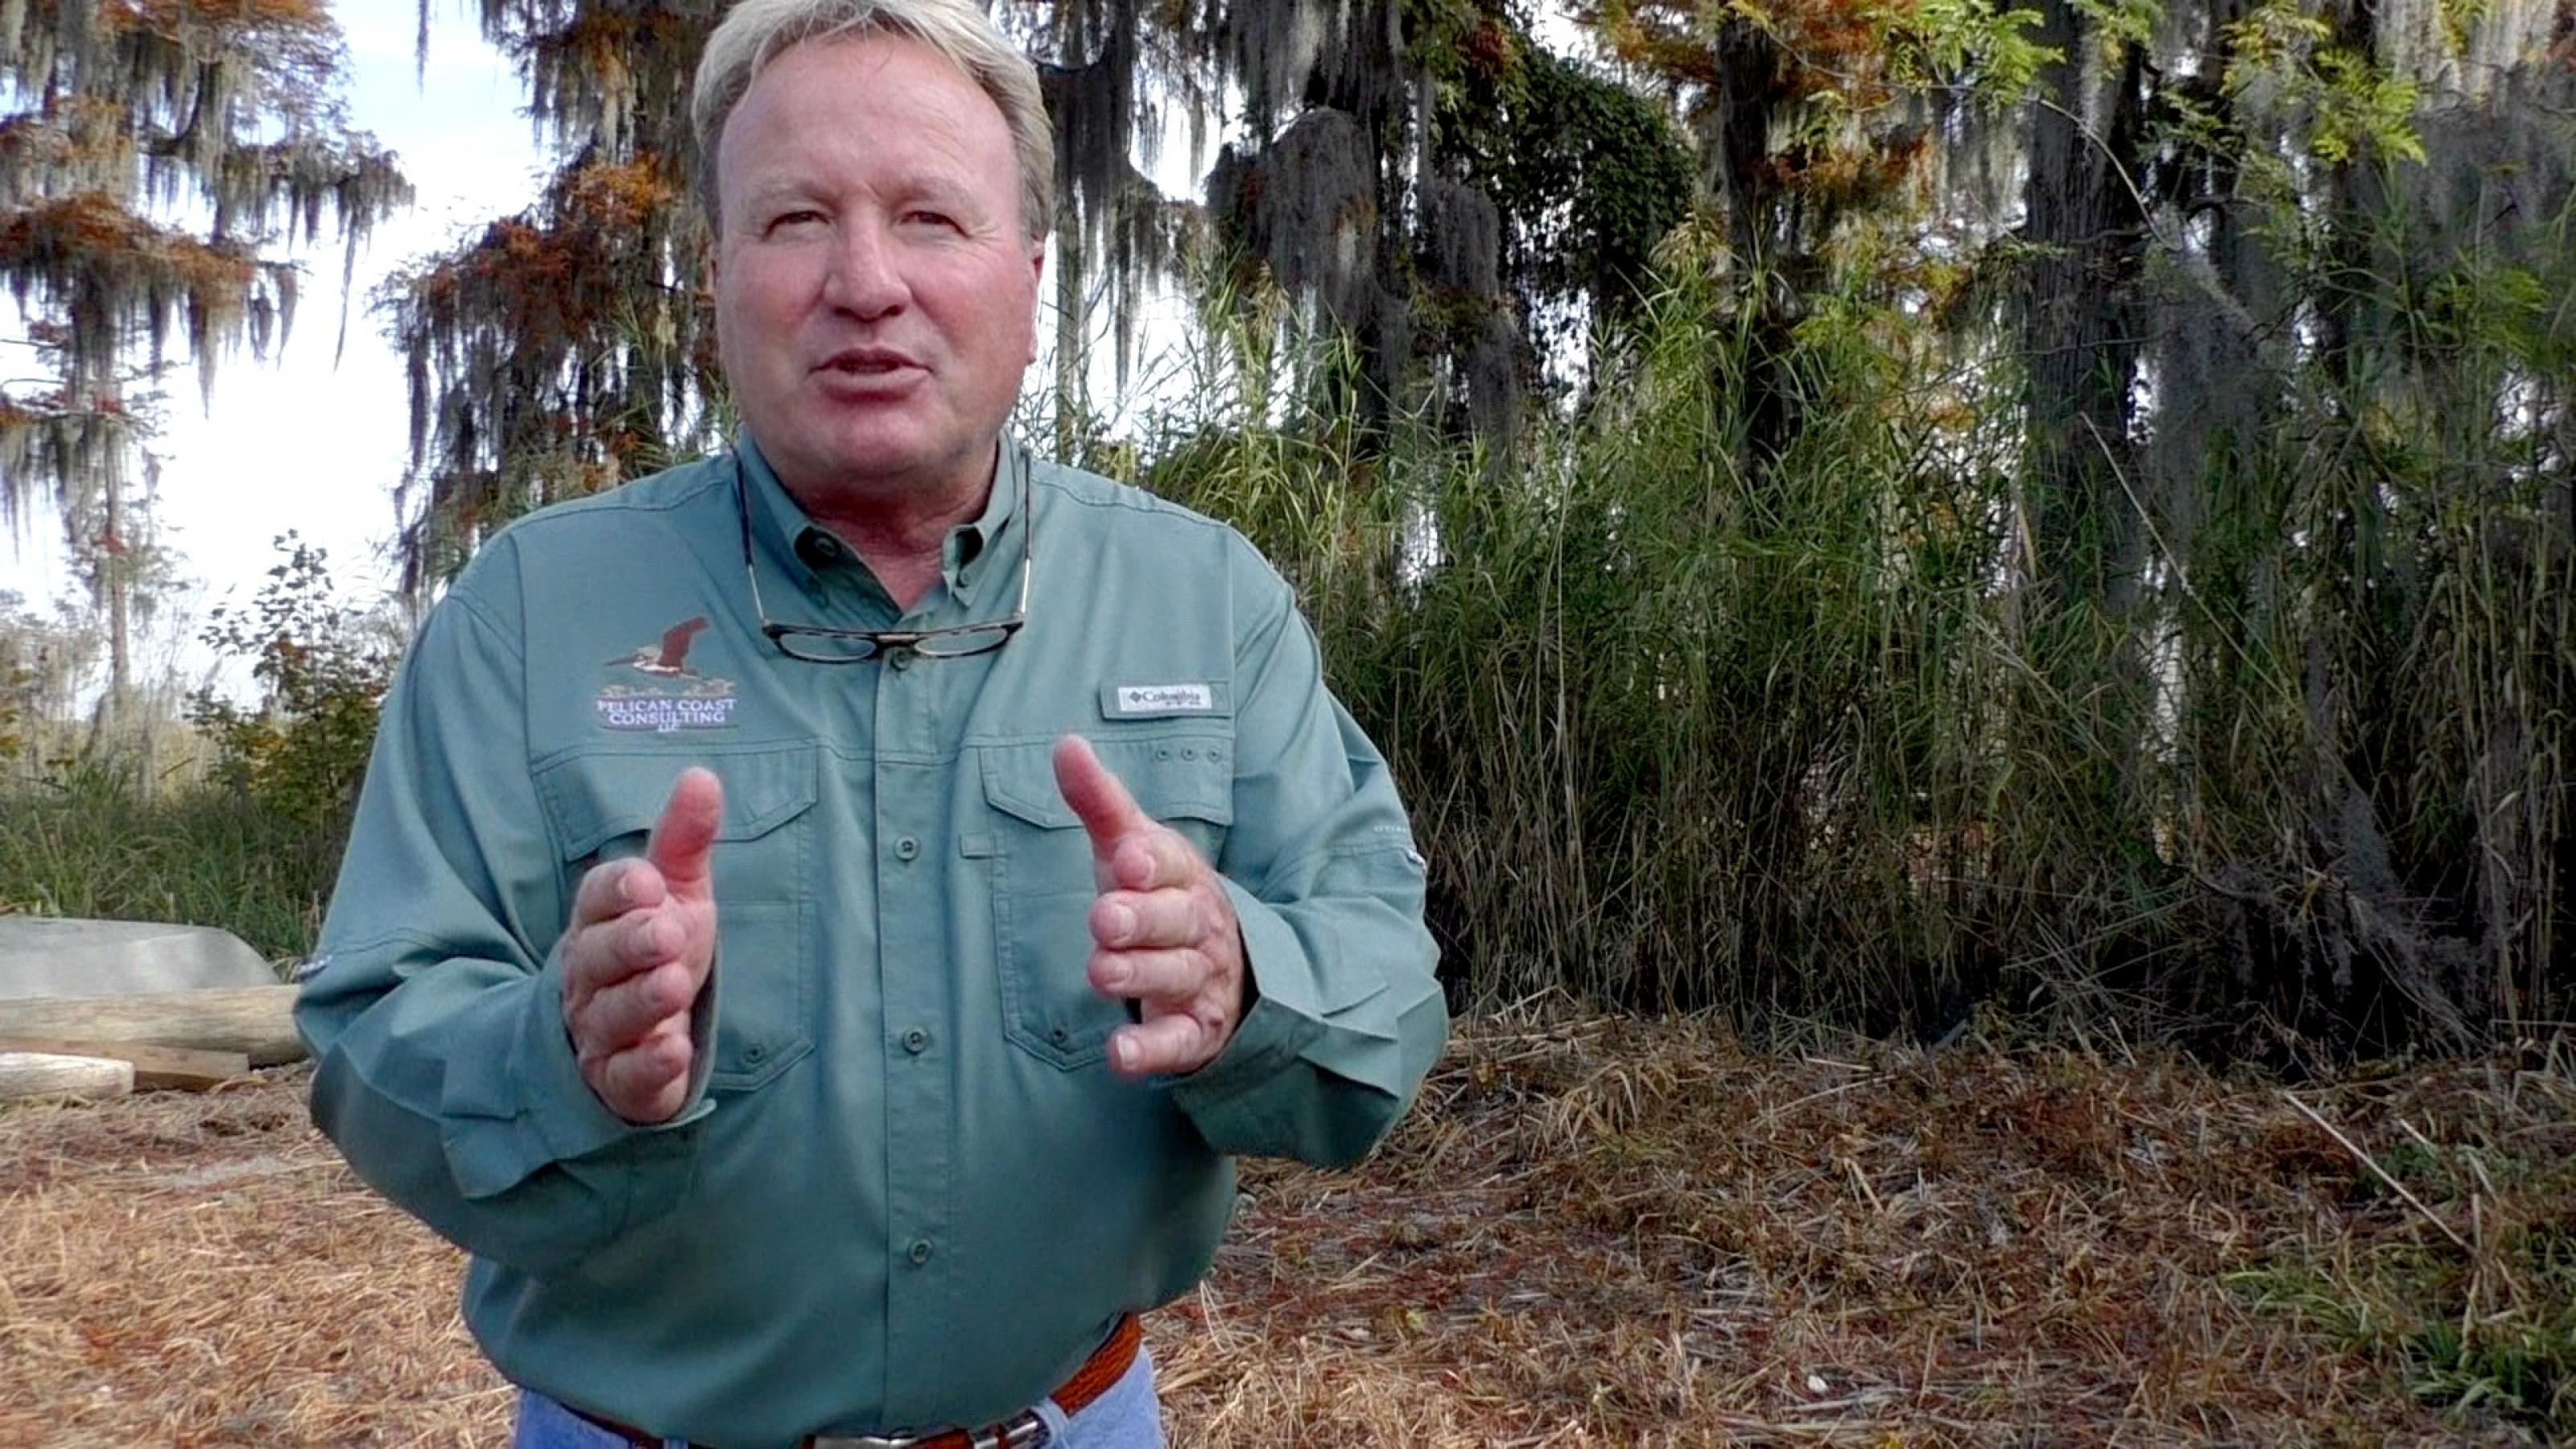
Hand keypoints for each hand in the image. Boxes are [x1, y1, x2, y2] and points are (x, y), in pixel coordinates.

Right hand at [559, 768, 723, 1122]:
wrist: (634, 1034)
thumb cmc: (654, 950)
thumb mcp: (677, 893)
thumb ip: (684, 841)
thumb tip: (702, 776)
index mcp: (601, 922)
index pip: (597, 900)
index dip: (618, 891)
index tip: (647, 882)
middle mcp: (591, 975)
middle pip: (600, 957)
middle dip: (630, 944)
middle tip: (665, 933)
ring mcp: (601, 1029)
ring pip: (611, 1015)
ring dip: (641, 1000)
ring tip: (674, 984)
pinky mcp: (619, 1078)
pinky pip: (626, 1074)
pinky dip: (649, 1065)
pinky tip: (674, 1051)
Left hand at [1052, 735, 1245, 1078]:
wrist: (1227, 966)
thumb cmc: (1160, 896)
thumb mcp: (1133, 848)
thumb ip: (1100, 802)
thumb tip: (1065, 744)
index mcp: (1185, 876)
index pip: (1174, 864)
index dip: (1151, 864)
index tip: (1126, 860)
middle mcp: (1199, 927)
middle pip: (1176, 920)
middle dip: (1142, 919)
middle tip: (1104, 917)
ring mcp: (1201, 980)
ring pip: (1176, 976)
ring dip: (1140, 975)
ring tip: (1100, 972)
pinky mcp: (1195, 1032)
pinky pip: (1177, 1042)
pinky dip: (1151, 1049)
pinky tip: (1119, 1055)